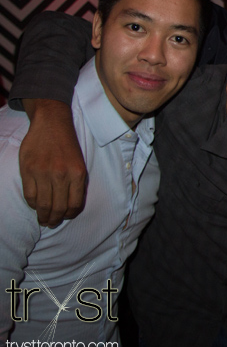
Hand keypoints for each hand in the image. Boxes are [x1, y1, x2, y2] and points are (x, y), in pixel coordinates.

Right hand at [20, 99, 86, 226]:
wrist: (52, 123)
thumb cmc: (67, 145)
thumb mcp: (79, 162)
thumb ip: (76, 182)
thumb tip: (71, 205)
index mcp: (78, 173)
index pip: (74, 204)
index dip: (69, 214)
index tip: (65, 217)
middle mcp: (61, 174)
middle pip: (58, 207)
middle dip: (55, 219)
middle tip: (51, 222)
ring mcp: (43, 173)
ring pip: (42, 204)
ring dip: (43, 215)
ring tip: (43, 218)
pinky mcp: (28, 170)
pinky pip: (29, 195)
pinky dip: (32, 204)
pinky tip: (35, 204)